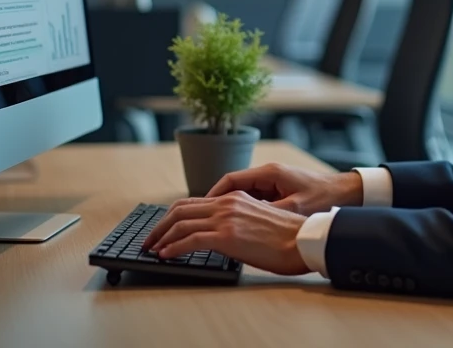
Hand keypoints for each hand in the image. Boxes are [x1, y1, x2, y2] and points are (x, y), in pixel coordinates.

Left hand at [141, 191, 309, 274]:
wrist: (302, 240)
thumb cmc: (287, 236)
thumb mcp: (259, 219)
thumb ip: (238, 221)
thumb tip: (223, 236)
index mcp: (235, 197)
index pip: (193, 202)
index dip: (172, 216)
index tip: (163, 229)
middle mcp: (227, 203)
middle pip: (180, 209)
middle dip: (160, 226)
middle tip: (150, 240)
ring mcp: (225, 218)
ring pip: (180, 223)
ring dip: (161, 237)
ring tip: (152, 249)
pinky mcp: (226, 236)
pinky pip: (189, 240)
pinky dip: (172, 248)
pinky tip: (166, 255)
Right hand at [205, 163, 363, 214]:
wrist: (348, 193)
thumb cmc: (324, 198)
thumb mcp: (293, 209)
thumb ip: (267, 213)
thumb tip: (240, 223)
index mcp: (269, 173)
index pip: (230, 180)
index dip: (212, 195)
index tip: (198, 210)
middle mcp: (269, 175)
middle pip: (232, 187)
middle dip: (215, 203)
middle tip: (199, 220)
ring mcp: (274, 183)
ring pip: (242, 195)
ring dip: (229, 209)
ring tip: (214, 227)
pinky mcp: (280, 192)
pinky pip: (254, 200)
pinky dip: (244, 212)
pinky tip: (238, 228)